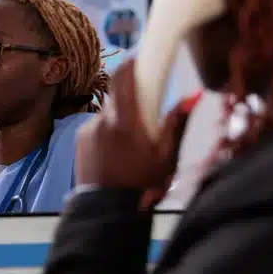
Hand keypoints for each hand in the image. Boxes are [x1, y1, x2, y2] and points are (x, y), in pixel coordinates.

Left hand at [75, 59, 193, 206]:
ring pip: (107, 113)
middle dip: (132, 98)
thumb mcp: (167, 157)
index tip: (142, 59)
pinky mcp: (79, 140)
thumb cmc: (143, 186)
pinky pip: (96, 127)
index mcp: (124, 122)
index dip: (131, 64)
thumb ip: (177, 123)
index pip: (122, 78)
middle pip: (116, 95)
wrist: (107, 213)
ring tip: (133, 143)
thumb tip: (193, 96)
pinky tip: (118, 152)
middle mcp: (101, 121)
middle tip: (147, 109)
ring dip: (120, 118)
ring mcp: (87, 130)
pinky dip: (108, 132)